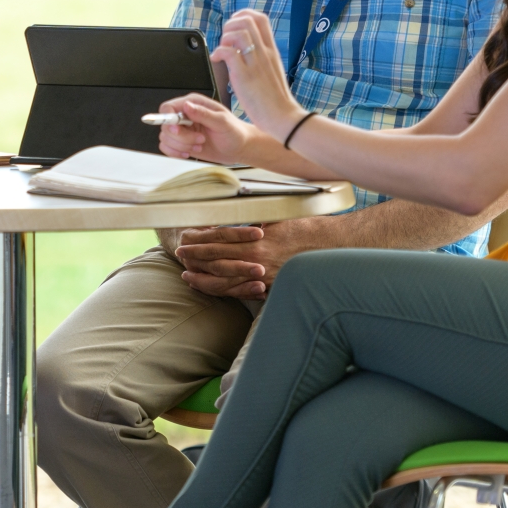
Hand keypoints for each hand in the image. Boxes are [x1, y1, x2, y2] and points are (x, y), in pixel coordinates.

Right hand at [156, 94, 253, 163]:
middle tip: (200, 139)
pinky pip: (166, 148)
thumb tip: (187, 106)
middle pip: (165, 126)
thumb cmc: (235, 132)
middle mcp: (185, 116)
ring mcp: (183, 130)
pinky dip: (176, 153)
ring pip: (165, 138)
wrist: (239, 148)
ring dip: (181, 146)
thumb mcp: (222, 121)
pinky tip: (190, 152)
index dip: (167, 119)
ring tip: (199, 144)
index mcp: (193, 104)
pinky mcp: (182, 143)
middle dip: (181, 137)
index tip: (177, 130)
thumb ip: (203, 114)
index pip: (168, 108)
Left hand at [176, 217, 323, 297]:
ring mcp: (262, 277)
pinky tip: (213, 289)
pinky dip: (223, 291)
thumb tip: (238, 215)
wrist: (329, 247)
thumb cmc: (304, 228)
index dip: (199, 242)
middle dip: (196, 259)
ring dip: (204, 279)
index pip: (218, 242)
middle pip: (216, 262)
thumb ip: (255, 221)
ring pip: (225, 281)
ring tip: (187, 276)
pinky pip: (240, 292)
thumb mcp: (276, 218)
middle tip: (178, 255)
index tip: (185, 239)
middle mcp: (255, 261)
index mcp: (254, 242)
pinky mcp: (269, 288)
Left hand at [215, 10, 302, 134]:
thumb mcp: (272, 70)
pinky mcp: (244, 76)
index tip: (234, 25)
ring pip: (238, 33)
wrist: (282, 118)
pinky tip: (217, 60)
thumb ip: (261, 57)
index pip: (260, 18)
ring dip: (224, 38)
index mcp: (271, 50)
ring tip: (222, 51)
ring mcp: (255, 63)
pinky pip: (228, 53)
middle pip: (247, 20)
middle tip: (226, 40)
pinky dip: (218, 52)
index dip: (243, 15)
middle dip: (231, 25)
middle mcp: (264, 53)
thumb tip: (246, 48)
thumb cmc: (275, 99)